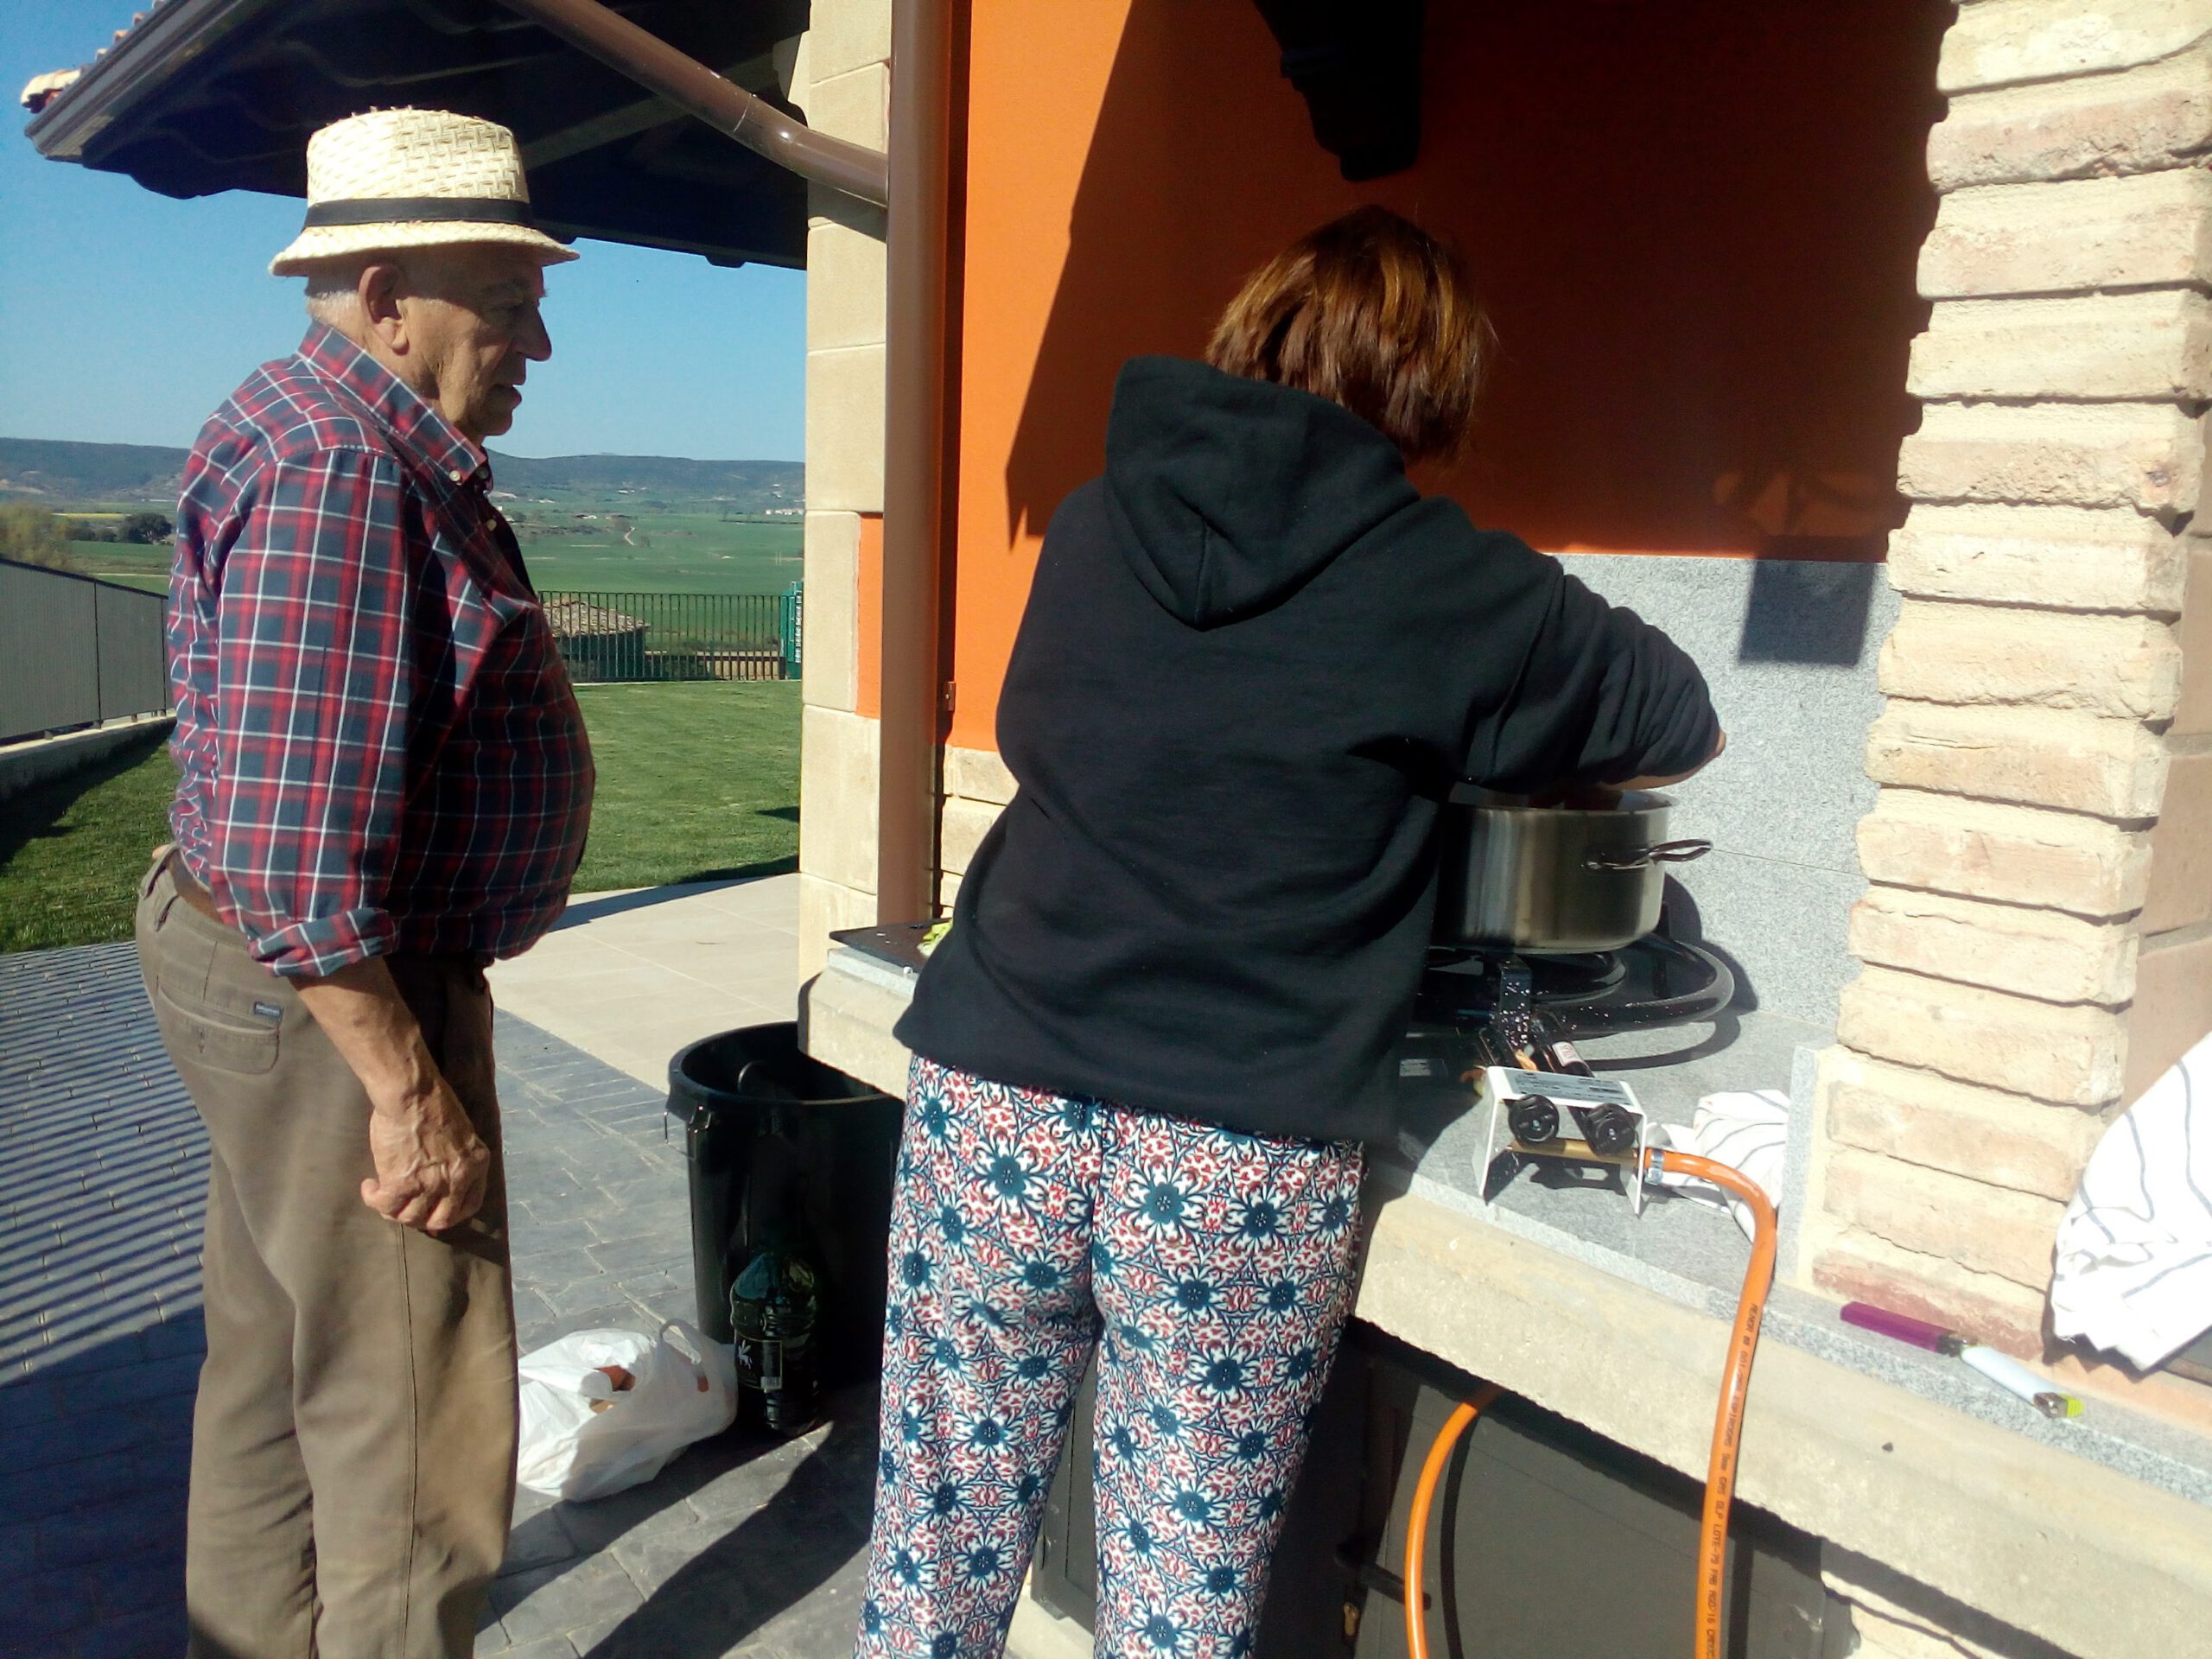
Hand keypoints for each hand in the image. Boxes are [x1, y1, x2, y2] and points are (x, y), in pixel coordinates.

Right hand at [362, 1077, 489, 1232]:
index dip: (451, 1213)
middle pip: (441, 1219)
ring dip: (395, 1211)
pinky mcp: (402, 1184)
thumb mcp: (461, 1133)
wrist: (412, 1094)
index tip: (435, 1212)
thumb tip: (441, 1177)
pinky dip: (374, 1201)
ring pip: (411, 1218)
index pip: (470, 1205)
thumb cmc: (433, 1103)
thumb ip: (457, 1158)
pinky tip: (370, 1188)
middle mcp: (458, 1180)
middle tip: (406, 1209)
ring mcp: (431, 1185)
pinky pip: (386, 1206)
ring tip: (384, 1196)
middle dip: (422, 1220)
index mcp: (476, 1164)